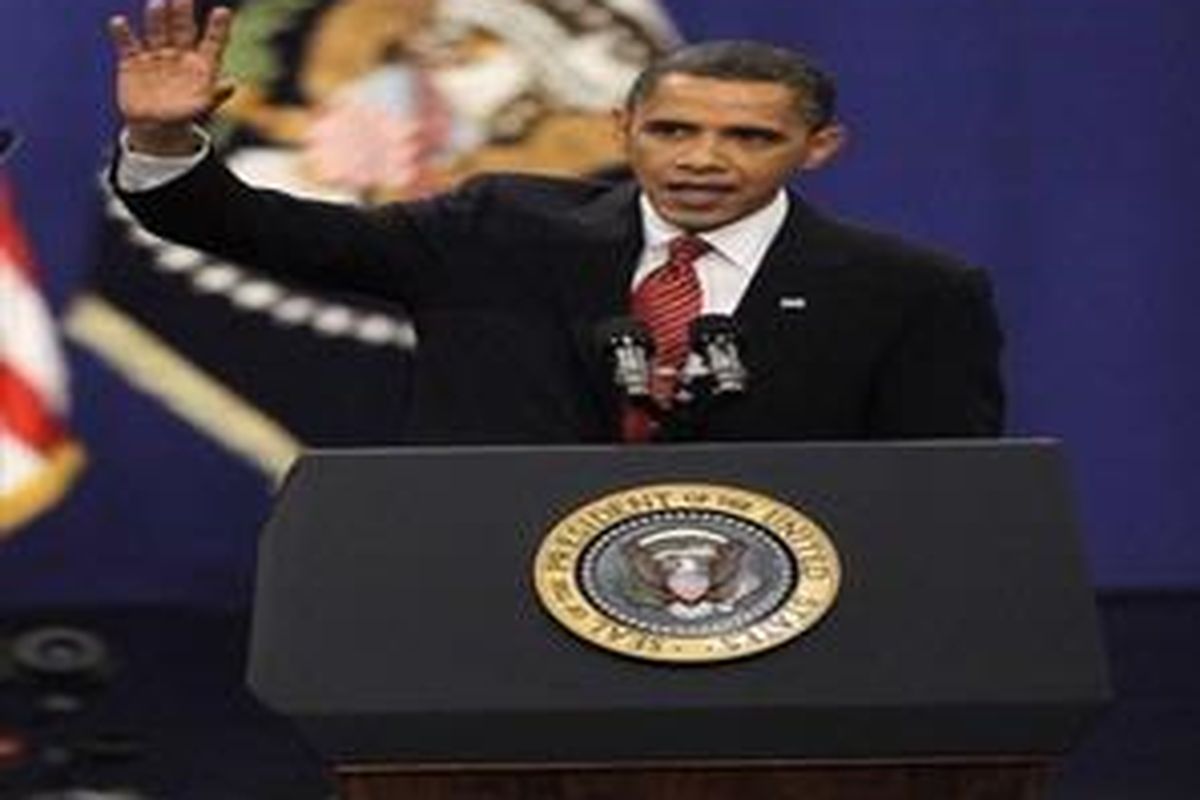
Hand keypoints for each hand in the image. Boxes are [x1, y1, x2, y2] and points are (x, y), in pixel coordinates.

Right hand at [109, 0, 233, 153]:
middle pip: (182, 30)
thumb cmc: (184, 115)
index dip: (218, 28)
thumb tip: (232, 84)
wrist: (155, 126)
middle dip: (182, 14)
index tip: (223, 11)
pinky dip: (123, 34)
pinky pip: (128, 45)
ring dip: (156, 19)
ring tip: (157, 5)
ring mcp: (156, 55)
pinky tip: (119, 22)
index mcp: (200, 64)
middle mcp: (179, 54)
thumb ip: (216, 96)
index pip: (212, 42)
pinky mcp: (133, 62)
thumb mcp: (202, 108)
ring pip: (156, 32)